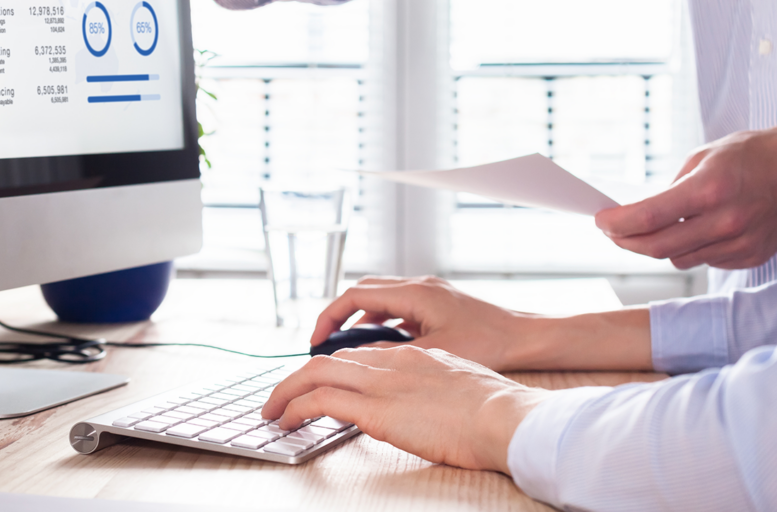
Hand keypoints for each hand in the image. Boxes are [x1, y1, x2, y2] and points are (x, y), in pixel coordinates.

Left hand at [262, 346, 551, 472]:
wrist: (504, 417)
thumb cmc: (494, 410)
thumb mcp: (457, 384)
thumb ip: (431, 385)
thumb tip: (420, 401)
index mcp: (411, 356)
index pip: (358, 355)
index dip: (332, 368)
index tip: (317, 383)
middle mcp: (390, 362)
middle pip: (330, 360)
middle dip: (299, 377)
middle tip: (281, 396)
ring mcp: (381, 382)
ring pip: (315, 373)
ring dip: (287, 391)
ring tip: (272, 411)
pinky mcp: (374, 408)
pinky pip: (319, 400)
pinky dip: (295, 407)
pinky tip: (285, 421)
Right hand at [311, 275, 652, 371]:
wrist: (526, 337)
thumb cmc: (490, 343)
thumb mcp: (435, 354)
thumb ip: (395, 355)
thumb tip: (359, 364)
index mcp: (415, 292)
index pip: (356, 295)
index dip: (330, 317)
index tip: (317, 339)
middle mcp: (419, 285)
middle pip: (363, 291)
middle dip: (339, 315)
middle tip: (325, 342)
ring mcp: (429, 292)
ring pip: (380, 298)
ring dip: (361, 318)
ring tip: (348, 348)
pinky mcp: (437, 303)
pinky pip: (398, 306)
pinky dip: (382, 322)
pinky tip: (383, 346)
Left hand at [595, 127, 776, 269]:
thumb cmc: (751, 156)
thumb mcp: (702, 158)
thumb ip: (671, 189)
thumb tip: (643, 212)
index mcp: (708, 190)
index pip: (648, 217)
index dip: (617, 223)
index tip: (601, 220)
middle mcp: (724, 222)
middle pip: (657, 247)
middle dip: (626, 241)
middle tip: (612, 232)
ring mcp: (739, 243)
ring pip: (679, 259)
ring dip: (657, 246)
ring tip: (649, 230)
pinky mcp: (749, 256)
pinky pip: (704, 261)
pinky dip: (690, 249)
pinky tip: (691, 232)